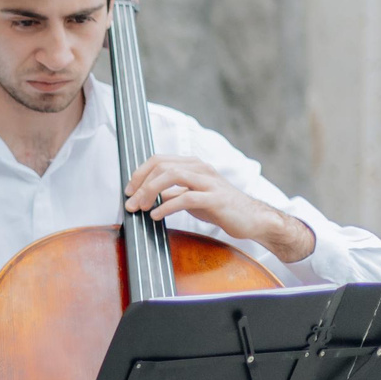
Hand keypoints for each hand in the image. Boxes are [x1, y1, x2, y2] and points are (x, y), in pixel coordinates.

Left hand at [124, 155, 315, 262]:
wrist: (252, 219)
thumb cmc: (220, 208)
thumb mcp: (191, 196)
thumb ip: (172, 192)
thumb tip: (145, 195)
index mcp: (193, 165)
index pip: (158, 160)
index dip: (139, 174)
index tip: (128, 191)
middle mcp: (201, 168)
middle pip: (161, 166)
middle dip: (140, 184)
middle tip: (130, 203)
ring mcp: (209, 182)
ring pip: (172, 176)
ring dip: (150, 192)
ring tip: (141, 208)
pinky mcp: (216, 198)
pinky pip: (186, 198)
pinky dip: (166, 206)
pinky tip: (157, 216)